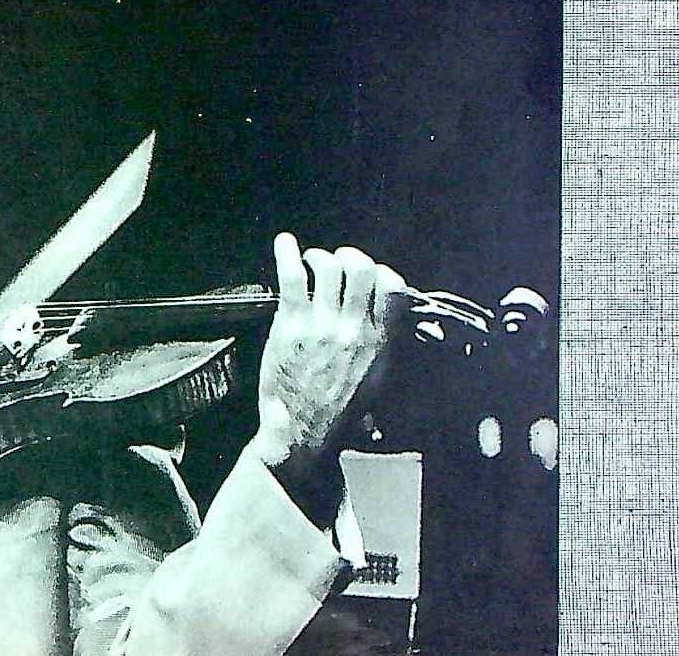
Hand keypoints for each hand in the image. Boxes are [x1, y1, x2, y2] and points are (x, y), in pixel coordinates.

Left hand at [252, 232, 401, 470]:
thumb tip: (394, 314)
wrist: (302, 434)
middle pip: (361, 268)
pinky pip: (292, 276)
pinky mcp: (291, 324)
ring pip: (329, 267)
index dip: (382, 272)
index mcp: (379, 343)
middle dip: (351, 257)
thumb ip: (385, 343)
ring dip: (320, 257)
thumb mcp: (378, 380)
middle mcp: (354, 329)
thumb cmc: (339, 410)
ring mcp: (322, 325)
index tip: (370, 275)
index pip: (393, 287)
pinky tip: (285, 244)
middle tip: (339, 263)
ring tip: (313, 261)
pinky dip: (287, 253)